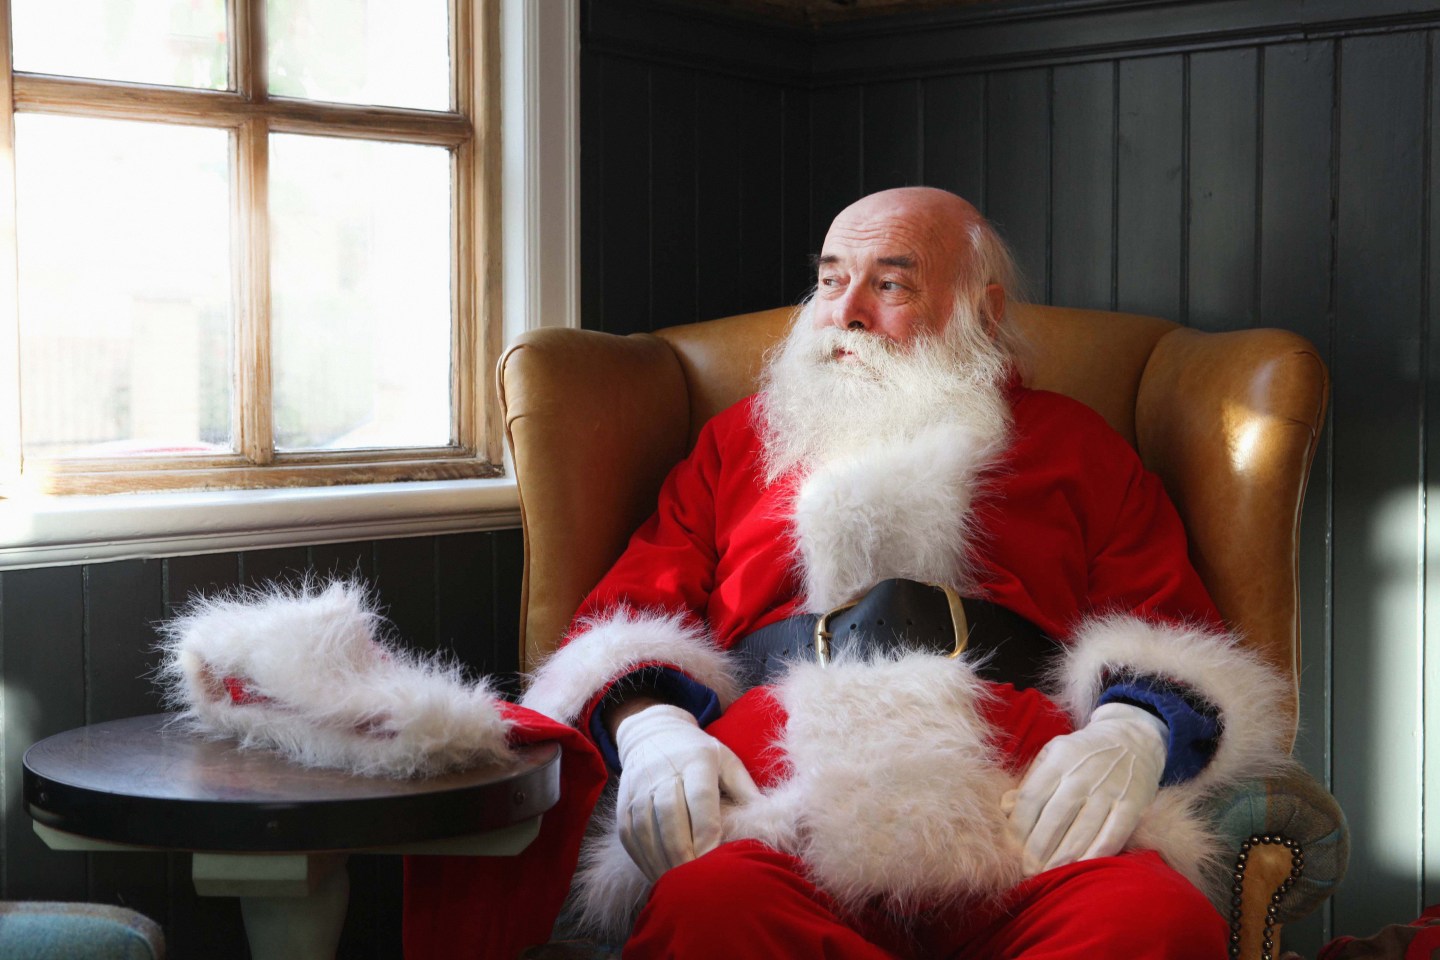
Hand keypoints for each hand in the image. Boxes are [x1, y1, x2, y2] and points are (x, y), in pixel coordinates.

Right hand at [615, 703, 760, 881]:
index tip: (716, 860)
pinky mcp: (623, 801)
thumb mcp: (727, 760)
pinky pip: (629, 834)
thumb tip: (768, 819)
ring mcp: (639, 786)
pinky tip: (658, 874)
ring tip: (678, 884)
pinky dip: (643, 858)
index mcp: (696, 760)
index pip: (700, 798)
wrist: (653, 733)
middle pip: (670, 816)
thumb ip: (745, 789)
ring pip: (646, 828)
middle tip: (697, 881)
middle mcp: (664, 771)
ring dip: (661, 860)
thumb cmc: (699, 752)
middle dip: (684, 852)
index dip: (707, 832)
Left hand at [1004, 702, 1166, 875]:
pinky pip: (1111, 837)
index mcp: (1058, 760)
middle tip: (1025, 871)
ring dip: (1061, 858)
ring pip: (1081, 832)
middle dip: (1036, 849)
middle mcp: (1083, 775)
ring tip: (1047, 875)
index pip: (1031, 798)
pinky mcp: (1132, 805)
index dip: (1018, 828)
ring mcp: (1109, 790)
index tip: (1009, 850)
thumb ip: (1029, 781)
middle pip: (1054, 818)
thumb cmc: (1082, 753)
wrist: (1131, 740)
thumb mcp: (1052, 754)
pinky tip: (1079, 869)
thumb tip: (1005, 809)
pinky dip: (1093, 856)